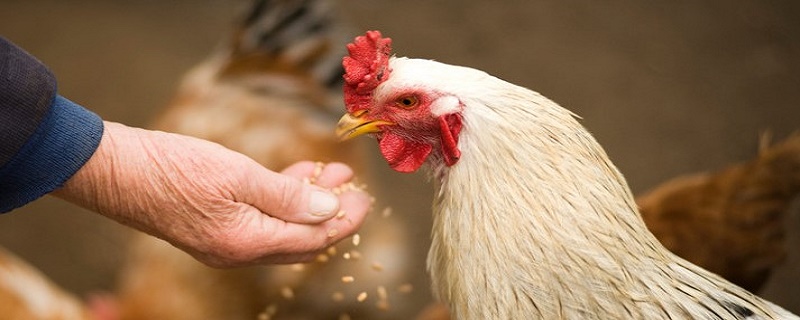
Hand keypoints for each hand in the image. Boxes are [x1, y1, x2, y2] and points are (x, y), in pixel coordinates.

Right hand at [53, 122, 371, 266]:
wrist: (115, 171)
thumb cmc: (173, 169)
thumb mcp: (238, 175)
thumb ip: (288, 195)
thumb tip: (330, 209)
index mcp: (247, 243)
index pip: (313, 240)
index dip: (343, 220)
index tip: (364, 198)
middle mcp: (239, 252)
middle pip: (301, 239)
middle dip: (331, 212)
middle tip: (352, 184)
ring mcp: (226, 242)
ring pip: (283, 227)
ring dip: (309, 201)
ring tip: (331, 172)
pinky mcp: (215, 226)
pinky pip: (261, 219)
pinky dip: (282, 199)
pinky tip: (295, 176)